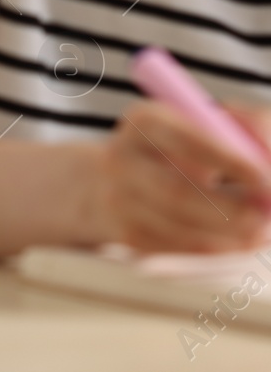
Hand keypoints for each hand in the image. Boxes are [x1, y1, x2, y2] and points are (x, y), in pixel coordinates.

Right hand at [97, 100, 270, 252]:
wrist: (128, 178)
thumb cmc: (186, 151)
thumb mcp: (213, 126)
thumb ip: (248, 131)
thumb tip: (266, 165)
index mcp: (145, 122)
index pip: (187, 143)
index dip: (230, 163)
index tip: (265, 180)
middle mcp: (120, 158)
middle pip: (175, 192)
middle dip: (228, 211)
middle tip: (264, 219)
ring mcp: (116, 198)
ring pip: (176, 226)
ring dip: (226, 236)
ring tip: (257, 234)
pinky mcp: (124, 233)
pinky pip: (171, 248)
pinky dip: (209, 250)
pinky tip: (231, 242)